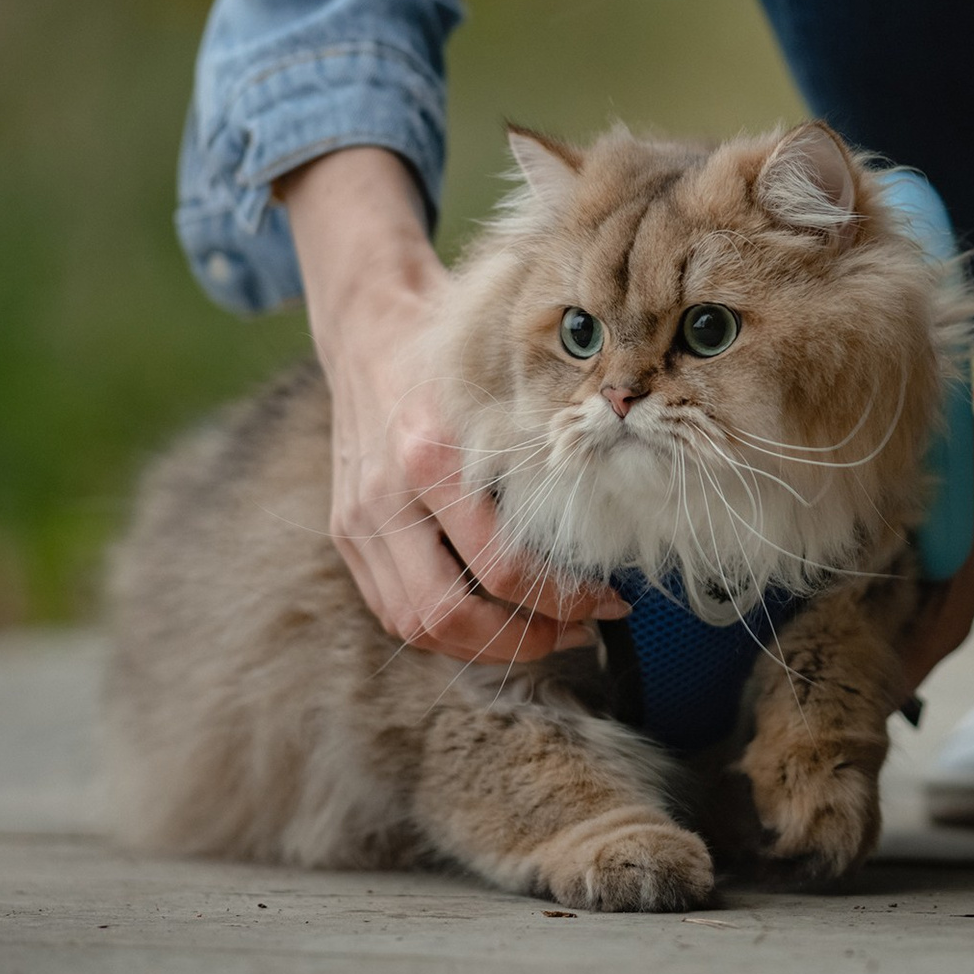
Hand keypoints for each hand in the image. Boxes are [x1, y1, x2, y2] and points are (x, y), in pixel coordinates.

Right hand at [280, 148, 628, 663]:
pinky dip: (447, 630)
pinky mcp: (346, 535)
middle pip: (454, 612)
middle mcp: (387, 496)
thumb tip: (628, 509)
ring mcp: (358, 521)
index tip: (613, 598)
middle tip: (582, 628)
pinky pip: (393, 609)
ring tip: (544, 633)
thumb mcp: (505, 387)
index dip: (566, 600)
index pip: (503, 566)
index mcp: (432, 455)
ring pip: (418, 624)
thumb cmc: (455, 357)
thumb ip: (550, 447)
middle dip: (528, 636)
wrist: (367, 329)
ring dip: (487, 645)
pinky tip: (495, 620)